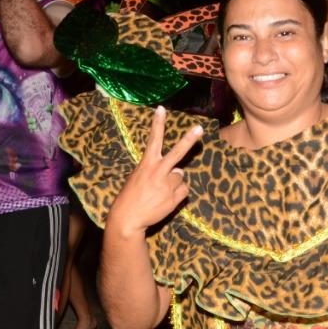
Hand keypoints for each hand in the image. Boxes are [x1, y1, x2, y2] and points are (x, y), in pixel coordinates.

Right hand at [106, 107, 203, 235]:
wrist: (128, 219)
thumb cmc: (130, 196)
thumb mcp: (138, 177)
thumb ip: (157, 170)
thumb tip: (178, 170)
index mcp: (147, 164)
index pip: (153, 139)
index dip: (158, 123)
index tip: (161, 109)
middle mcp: (158, 172)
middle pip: (177, 153)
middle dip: (189, 140)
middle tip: (199, 129)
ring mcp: (167, 185)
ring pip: (180, 176)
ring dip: (174, 182)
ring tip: (160, 191)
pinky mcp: (174, 198)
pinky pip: (183, 190)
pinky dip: (177, 194)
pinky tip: (165, 199)